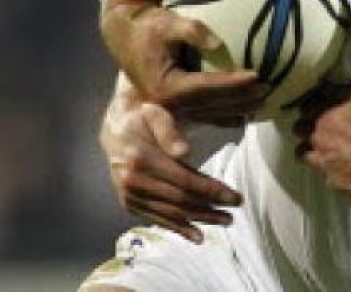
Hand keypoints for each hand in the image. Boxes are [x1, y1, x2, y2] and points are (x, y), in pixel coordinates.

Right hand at [100, 0, 267, 121]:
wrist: (124, 35)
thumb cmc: (149, 26)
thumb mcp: (168, 21)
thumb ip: (192, 30)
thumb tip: (218, 43)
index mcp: (167, 86)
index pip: (208, 86)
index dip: (234, 82)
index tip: (257, 75)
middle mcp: (169, 103)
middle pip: (213, 104)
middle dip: (243, 98)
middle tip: (269, 90)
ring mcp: (171, 108)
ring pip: (211, 113)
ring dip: (238, 109)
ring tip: (263, 102)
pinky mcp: (174, 106)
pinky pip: (203, 115)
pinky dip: (223, 116)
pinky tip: (242, 116)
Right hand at [101, 73, 242, 242]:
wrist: (116, 128)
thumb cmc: (143, 118)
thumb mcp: (155, 114)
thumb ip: (169, 130)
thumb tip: (185, 152)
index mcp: (141, 159)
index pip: (184, 180)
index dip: (212, 191)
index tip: (235, 198)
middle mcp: (133, 181)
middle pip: (180, 200)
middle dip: (210, 209)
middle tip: (233, 214)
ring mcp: (129, 194)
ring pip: (170, 213)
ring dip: (199, 220)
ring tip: (224, 222)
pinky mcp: (129, 202)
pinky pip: (157, 218)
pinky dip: (178, 228)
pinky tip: (197, 236)